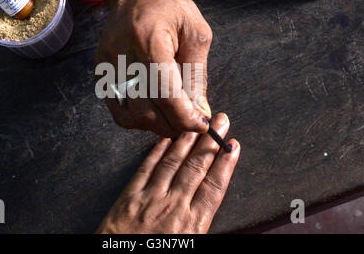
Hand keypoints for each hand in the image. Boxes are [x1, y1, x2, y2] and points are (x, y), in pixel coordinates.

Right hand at [95, 0, 212, 136]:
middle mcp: (121, 56)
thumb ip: (197, 75)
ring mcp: (107, 65)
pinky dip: (138, 120)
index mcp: (148, 41)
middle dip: (173, 125)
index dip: (185, 117)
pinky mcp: (100, 72)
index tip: (202, 123)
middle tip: (191, 122)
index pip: (165, 94)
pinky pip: (117, 110)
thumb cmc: (170, 6)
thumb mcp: (196, 33)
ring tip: (174, 118)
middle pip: (146, 111)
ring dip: (156, 125)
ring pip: (130, 116)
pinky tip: (155, 112)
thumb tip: (200, 111)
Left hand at [96, 113, 239, 233]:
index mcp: (192, 225)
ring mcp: (150, 199)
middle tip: (220, 121)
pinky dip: (156, 152)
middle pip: (196, 168)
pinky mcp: (130, 197)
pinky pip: (146, 169)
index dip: (225, 163)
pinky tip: (165, 140)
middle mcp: (173, 206)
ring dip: (186, 142)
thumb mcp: (189, 245)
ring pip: (172, 163)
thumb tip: (209, 204)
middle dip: (210, 142)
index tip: (233, 145)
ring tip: (196, 125)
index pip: (214, 186)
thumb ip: (200, 223)